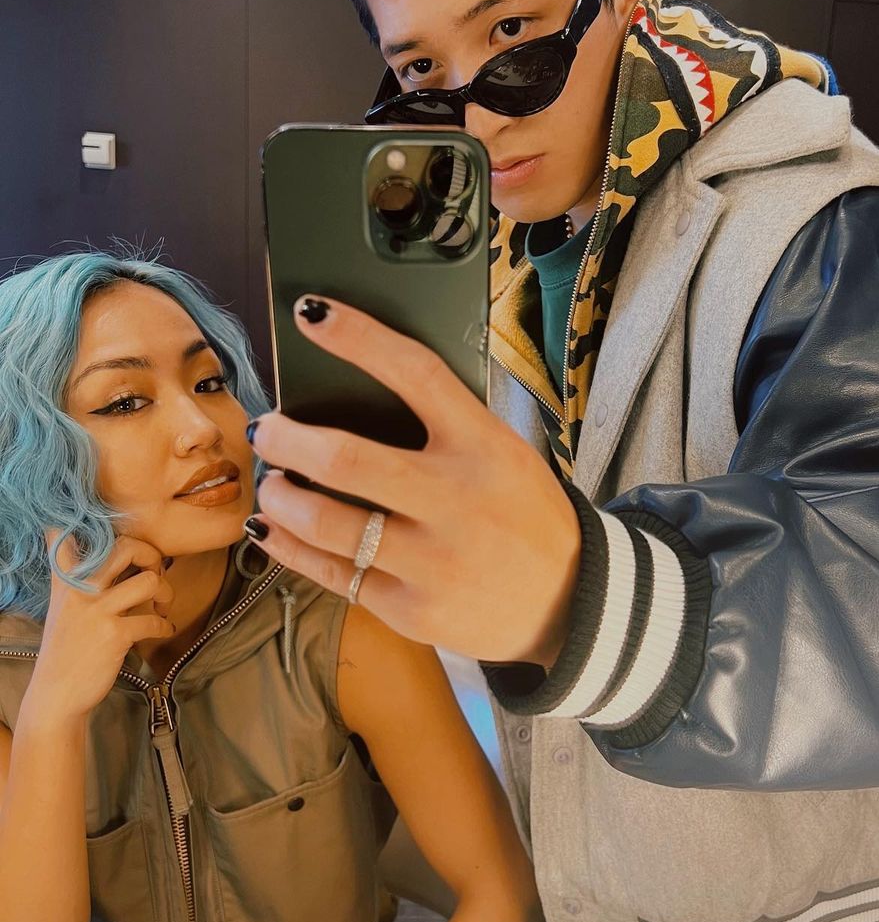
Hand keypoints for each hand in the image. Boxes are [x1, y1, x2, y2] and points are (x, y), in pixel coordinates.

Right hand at [26, 533, 174, 724]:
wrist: (57, 694)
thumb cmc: (67, 649)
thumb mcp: (63, 608)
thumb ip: (78, 581)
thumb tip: (106, 557)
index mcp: (66, 580)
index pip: (69, 537)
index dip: (95, 527)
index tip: (117, 534)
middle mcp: (80, 590)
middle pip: (126, 546)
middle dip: (152, 555)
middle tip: (155, 572)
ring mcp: (98, 611)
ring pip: (150, 580)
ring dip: (167, 592)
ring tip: (163, 605)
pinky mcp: (115, 634)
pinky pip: (154, 620)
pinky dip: (166, 625)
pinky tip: (163, 630)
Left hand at [248, 297, 579, 665]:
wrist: (567, 600)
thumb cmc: (524, 514)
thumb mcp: (503, 453)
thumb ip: (445, 426)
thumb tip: (352, 392)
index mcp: (484, 446)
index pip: (417, 375)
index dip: (358, 338)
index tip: (310, 314)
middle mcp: (456, 500)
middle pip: (347, 460)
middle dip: (288, 439)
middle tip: (267, 429)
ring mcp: (432, 560)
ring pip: (325, 523)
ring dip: (279, 497)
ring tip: (271, 483)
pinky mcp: (410, 608)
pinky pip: (331, 573)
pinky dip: (287, 546)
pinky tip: (270, 528)